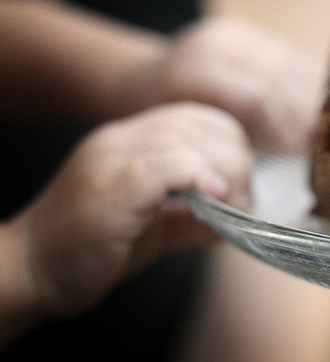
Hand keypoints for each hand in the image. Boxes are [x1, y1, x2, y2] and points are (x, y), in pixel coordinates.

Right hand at [14, 102, 251, 318]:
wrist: (30, 270)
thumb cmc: (90, 250)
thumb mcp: (153, 227)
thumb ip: (192, 215)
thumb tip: (235, 213)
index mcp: (132, 141)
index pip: (198, 117)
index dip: (231, 146)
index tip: (239, 186)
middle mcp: (122, 138)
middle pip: (202, 121)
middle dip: (237, 158)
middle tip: (241, 199)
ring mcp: (114, 157)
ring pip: (189, 137)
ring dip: (226, 171)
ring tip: (231, 205)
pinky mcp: (113, 184)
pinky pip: (169, 163)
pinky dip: (201, 177)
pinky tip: (213, 198)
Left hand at [150, 17, 323, 149]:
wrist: (149, 78)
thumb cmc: (169, 118)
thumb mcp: (189, 134)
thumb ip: (227, 141)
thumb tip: (275, 161)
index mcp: (196, 72)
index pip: (256, 97)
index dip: (284, 123)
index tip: (301, 147)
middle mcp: (217, 44)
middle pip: (276, 77)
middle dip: (303, 110)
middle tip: (321, 137)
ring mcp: (234, 33)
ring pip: (286, 62)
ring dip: (310, 93)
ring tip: (326, 121)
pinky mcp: (248, 31)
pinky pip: (285, 53)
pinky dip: (306, 76)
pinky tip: (319, 99)